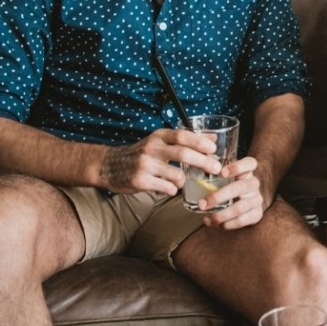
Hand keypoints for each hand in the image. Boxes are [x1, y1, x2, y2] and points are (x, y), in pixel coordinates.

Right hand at [99, 129, 219, 195]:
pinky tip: (169, 188)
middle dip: (203, 161)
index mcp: (158, 136)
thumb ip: (185, 140)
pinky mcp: (140, 181)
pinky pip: (166, 188)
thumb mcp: (160, 141)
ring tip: (181, 181)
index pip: (182, 135)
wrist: (109, 165)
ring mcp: (145, 165)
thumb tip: (213, 138)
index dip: (199, 141)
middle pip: (182, 154)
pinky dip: (172, 190)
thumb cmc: (141, 153)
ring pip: (176, 175)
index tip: (214, 148)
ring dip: (184, 180)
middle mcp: (152, 148)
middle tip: (217, 168)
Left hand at [197, 155, 266, 229]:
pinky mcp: (257, 214)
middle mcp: (254, 184)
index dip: (237, 166)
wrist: (248, 203)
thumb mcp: (226, 177)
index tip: (222, 172)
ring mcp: (257, 199)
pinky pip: (242, 220)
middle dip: (218, 197)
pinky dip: (228, 224)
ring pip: (240, 207)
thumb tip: (198, 161)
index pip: (250, 163)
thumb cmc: (231, 186)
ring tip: (207, 219)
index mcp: (247, 171)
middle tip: (202, 204)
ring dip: (221, 215)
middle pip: (239, 188)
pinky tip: (218, 225)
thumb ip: (214, 170)